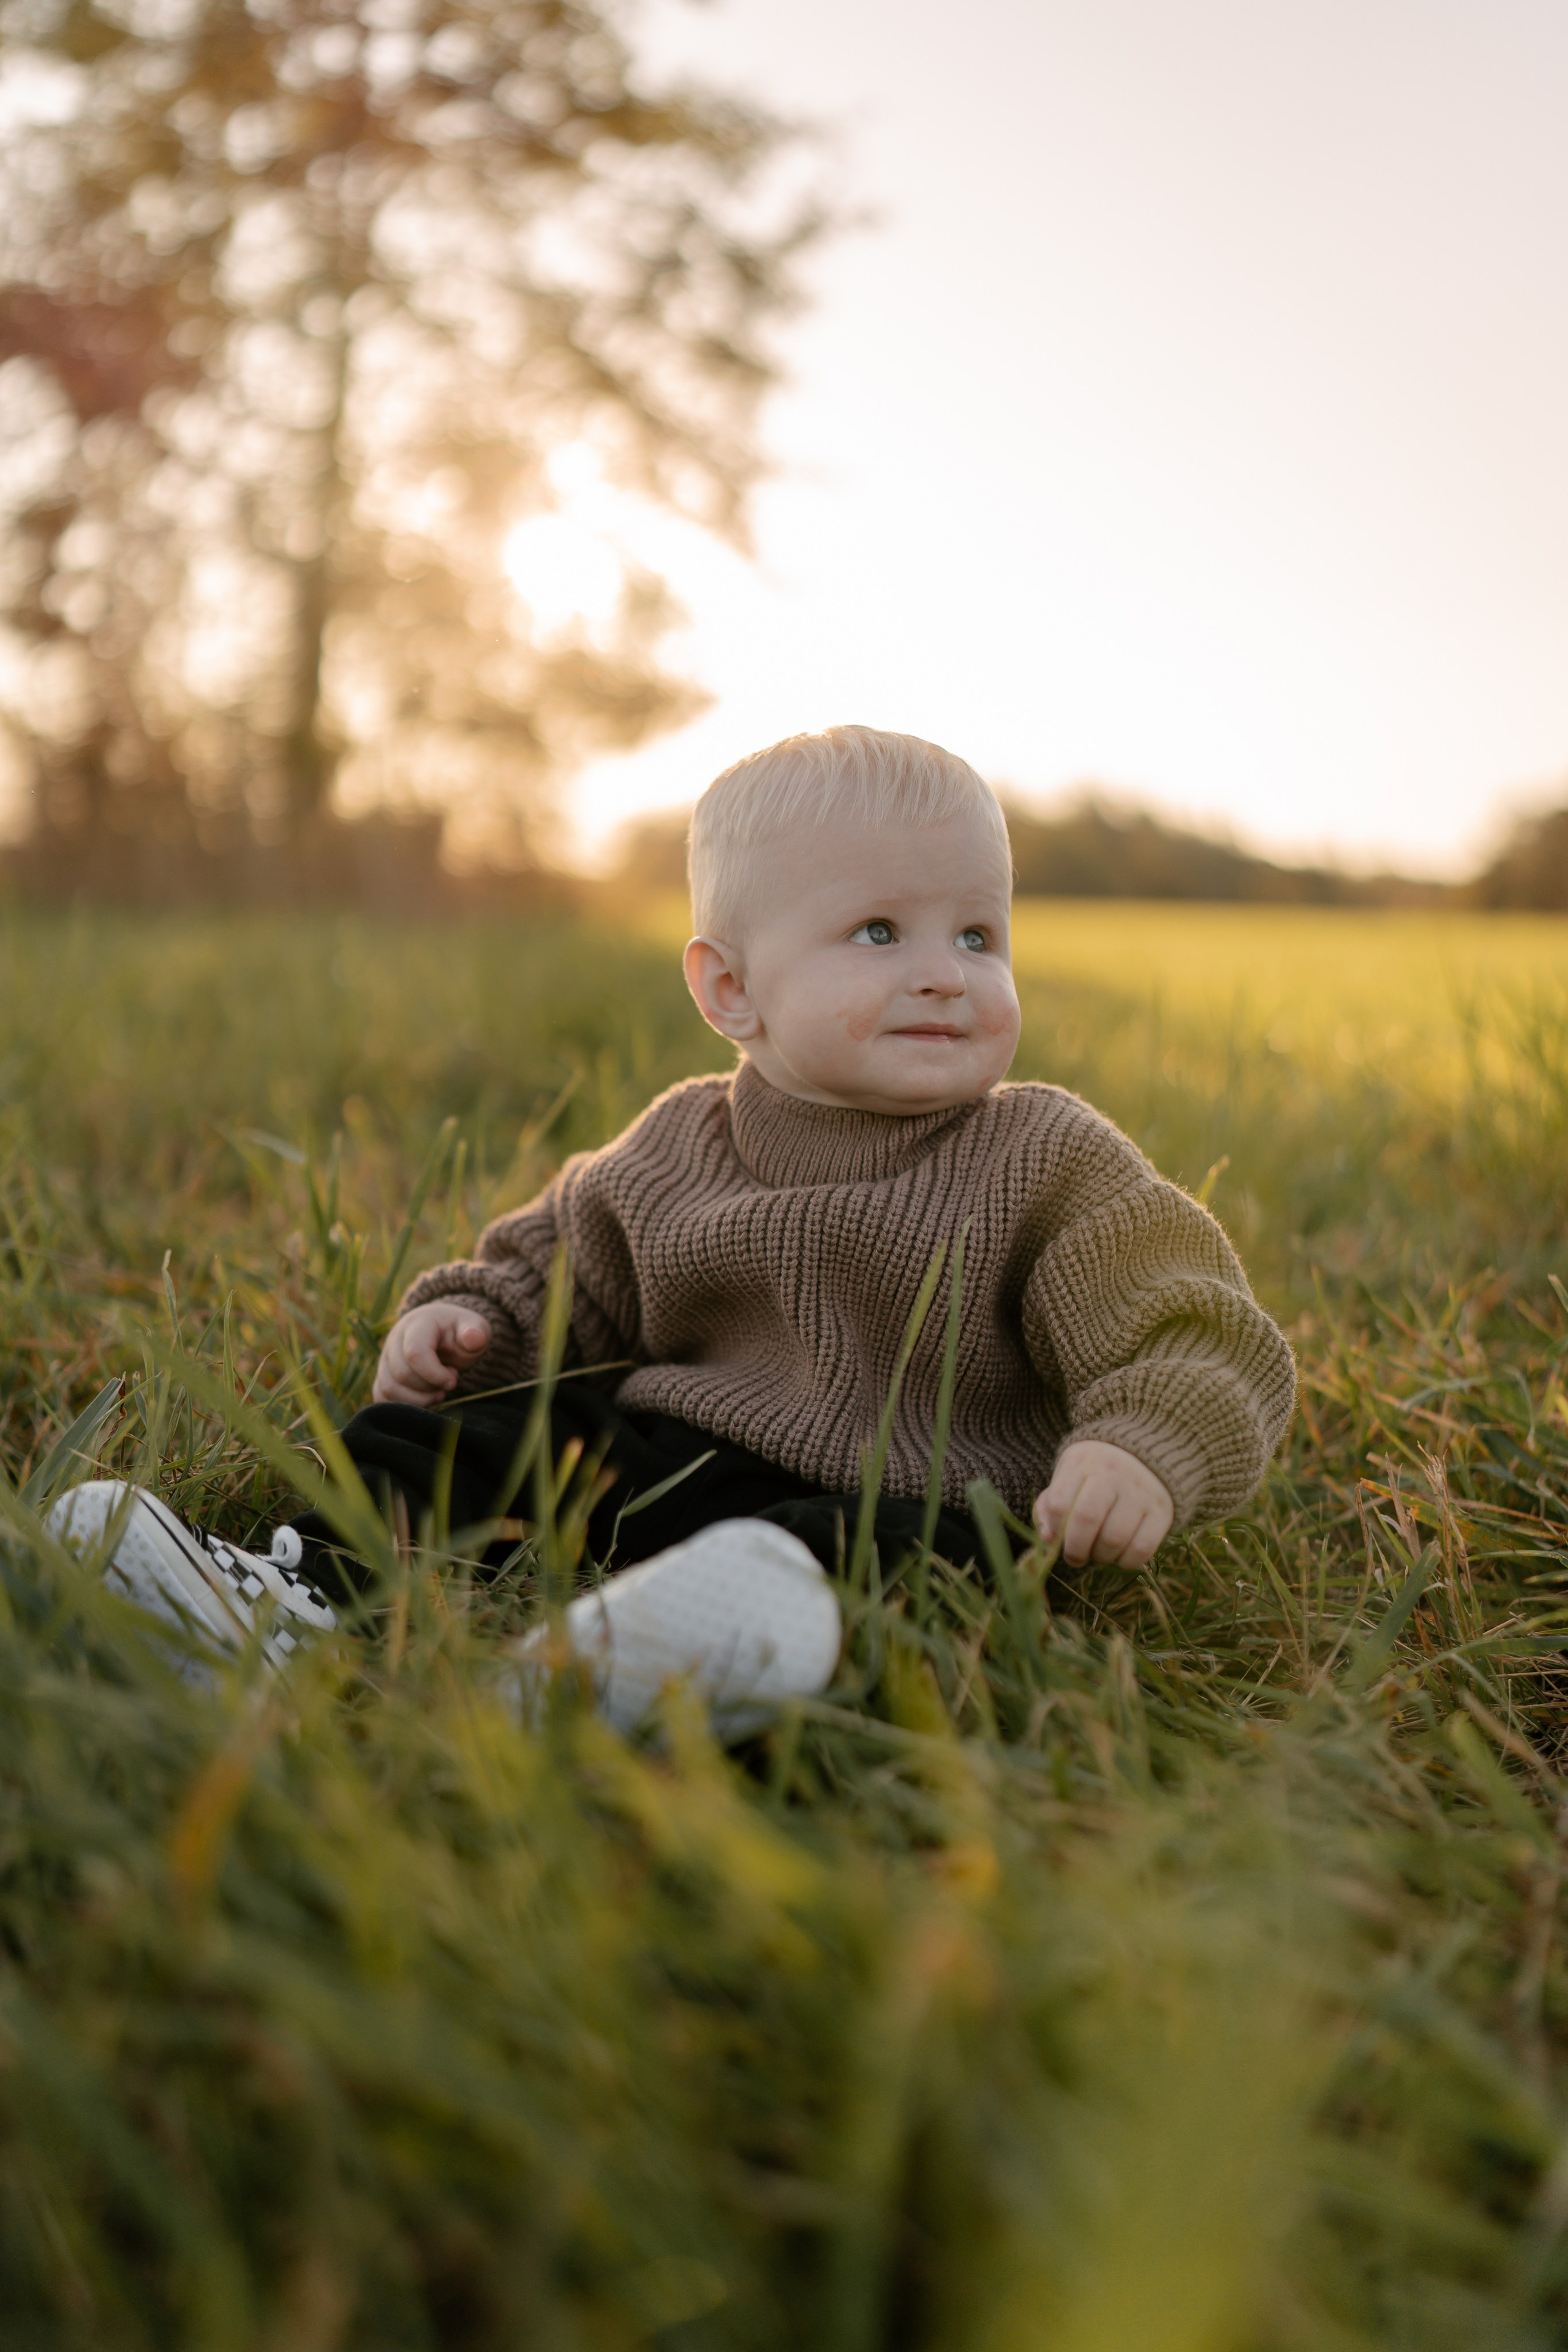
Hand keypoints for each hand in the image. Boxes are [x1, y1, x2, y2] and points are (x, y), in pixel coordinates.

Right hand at [373, 1304, 491, 1406]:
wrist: (446, 1334)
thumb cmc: (460, 1333)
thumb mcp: (475, 1328)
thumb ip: (476, 1333)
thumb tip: (474, 1339)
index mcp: (418, 1324)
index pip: (415, 1353)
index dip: (435, 1374)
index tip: (453, 1380)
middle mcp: (395, 1339)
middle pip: (402, 1374)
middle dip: (429, 1387)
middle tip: (449, 1382)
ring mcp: (386, 1357)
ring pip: (389, 1388)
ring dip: (418, 1399)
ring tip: (438, 1392)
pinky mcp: (383, 1374)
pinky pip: (382, 1396)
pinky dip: (405, 1405)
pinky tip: (426, 1399)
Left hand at [1033, 1440, 1172, 1568]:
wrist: (1146, 1457)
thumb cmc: (1095, 1474)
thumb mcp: (1068, 1477)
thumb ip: (1049, 1507)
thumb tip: (1048, 1540)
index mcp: (1083, 1462)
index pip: (1059, 1502)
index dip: (1054, 1529)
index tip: (1057, 1537)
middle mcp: (1113, 1473)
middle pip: (1087, 1519)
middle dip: (1075, 1549)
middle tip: (1075, 1556)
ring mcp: (1141, 1492)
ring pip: (1114, 1539)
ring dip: (1101, 1557)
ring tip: (1099, 1552)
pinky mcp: (1162, 1512)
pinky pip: (1141, 1549)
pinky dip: (1125, 1561)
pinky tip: (1120, 1554)